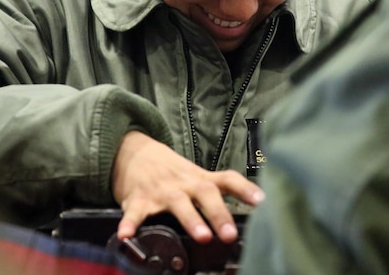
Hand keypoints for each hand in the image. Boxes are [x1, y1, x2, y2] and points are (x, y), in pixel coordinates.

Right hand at [112, 131, 264, 242]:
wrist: (132, 151)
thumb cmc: (169, 170)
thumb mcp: (195, 176)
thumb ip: (216, 191)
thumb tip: (247, 210)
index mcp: (199, 179)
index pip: (227, 179)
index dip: (245, 189)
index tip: (261, 201)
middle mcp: (184, 183)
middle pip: (206, 193)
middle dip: (220, 213)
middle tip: (231, 233)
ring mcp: (161, 190)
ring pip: (178, 204)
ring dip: (192, 219)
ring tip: (202, 236)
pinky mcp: (138, 198)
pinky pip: (135, 212)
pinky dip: (130, 223)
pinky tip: (127, 235)